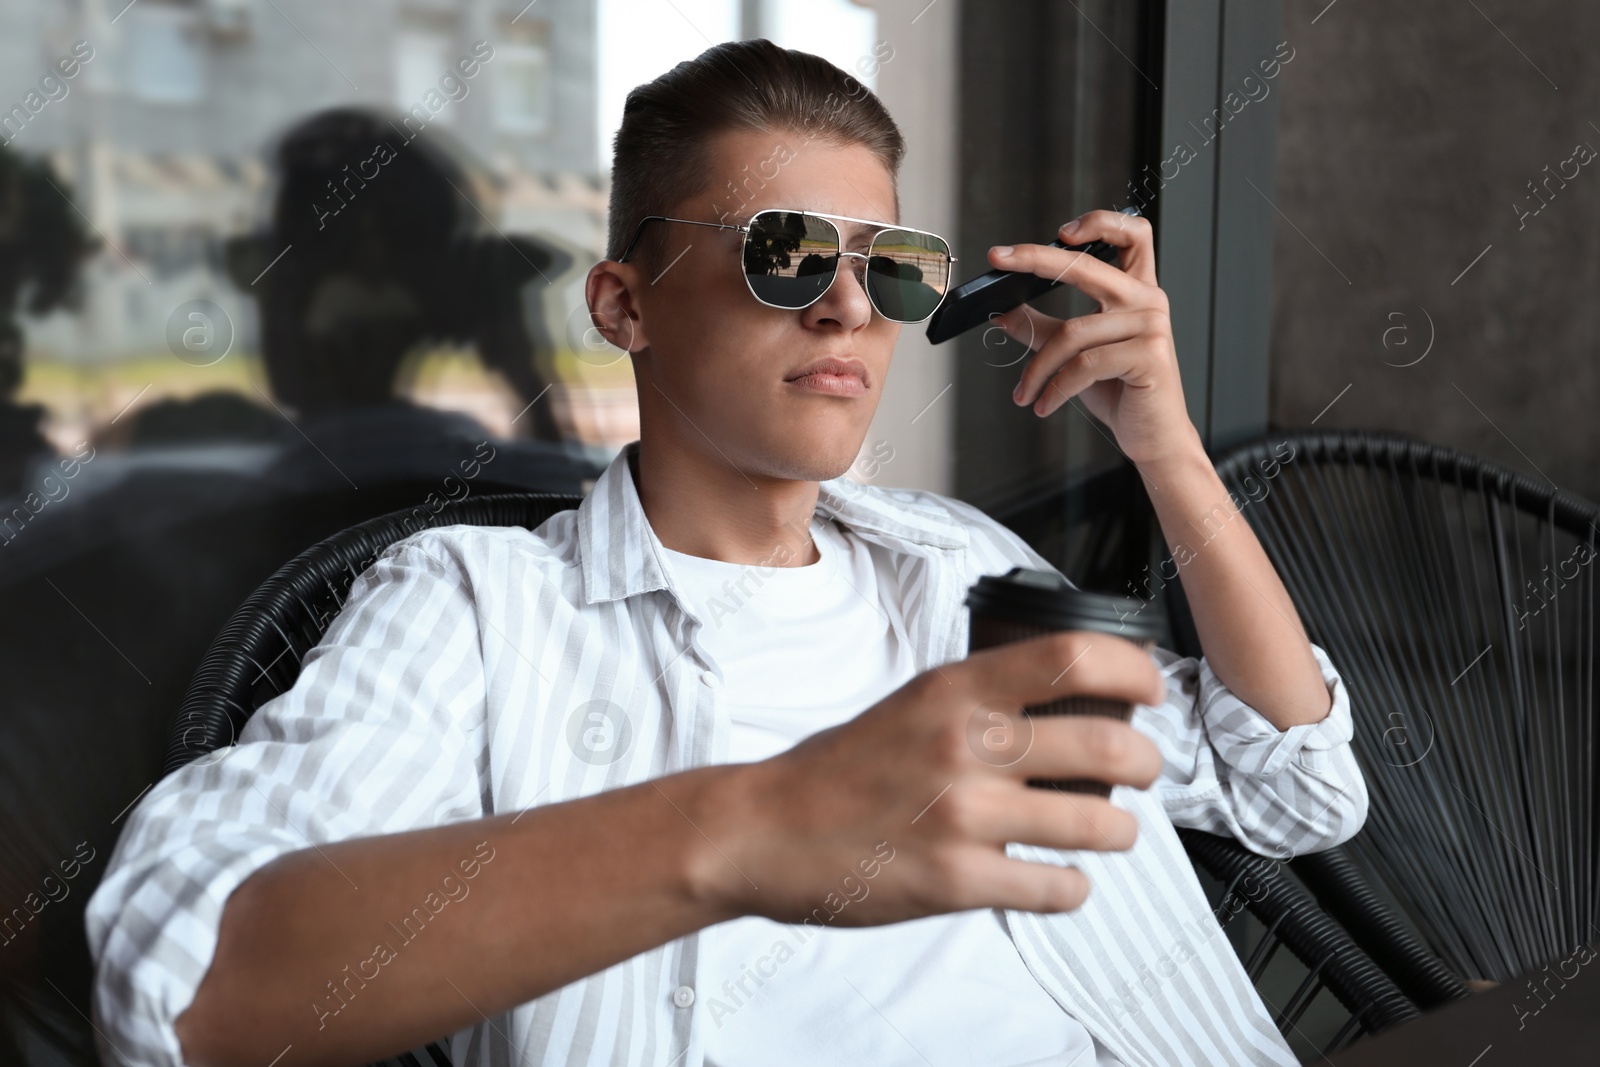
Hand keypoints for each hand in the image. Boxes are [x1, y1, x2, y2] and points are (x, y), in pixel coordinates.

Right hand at [703, 631, 1164, 926]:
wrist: (765, 829)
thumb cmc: (840, 766)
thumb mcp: (912, 701)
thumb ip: (983, 696)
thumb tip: (1069, 698)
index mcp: (955, 690)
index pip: (1073, 659)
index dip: (1133, 671)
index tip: (1152, 688)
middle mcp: (966, 746)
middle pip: (1109, 745)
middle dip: (1147, 764)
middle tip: (1143, 771)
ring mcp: (963, 816)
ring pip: (1097, 824)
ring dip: (1120, 830)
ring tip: (1109, 829)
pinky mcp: (957, 881)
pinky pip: (1056, 887)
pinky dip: (1071, 887)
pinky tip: (1058, 879)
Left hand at [987, 210, 1201, 466]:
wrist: (1153, 436)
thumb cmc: (1122, 392)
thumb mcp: (1076, 355)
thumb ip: (1044, 329)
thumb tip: (1003, 312)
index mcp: (1136, 291)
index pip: (1133, 235)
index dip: (1100, 222)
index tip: (1060, 230)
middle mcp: (1148, 301)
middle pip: (1087, 266)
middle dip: (1038, 258)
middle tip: (1000, 260)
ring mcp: (1151, 327)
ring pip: (1073, 332)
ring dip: (1038, 368)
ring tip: (1025, 393)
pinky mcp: (1149, 356)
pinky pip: (1085, 364)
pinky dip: (1056, 387)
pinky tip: (1044, 404)